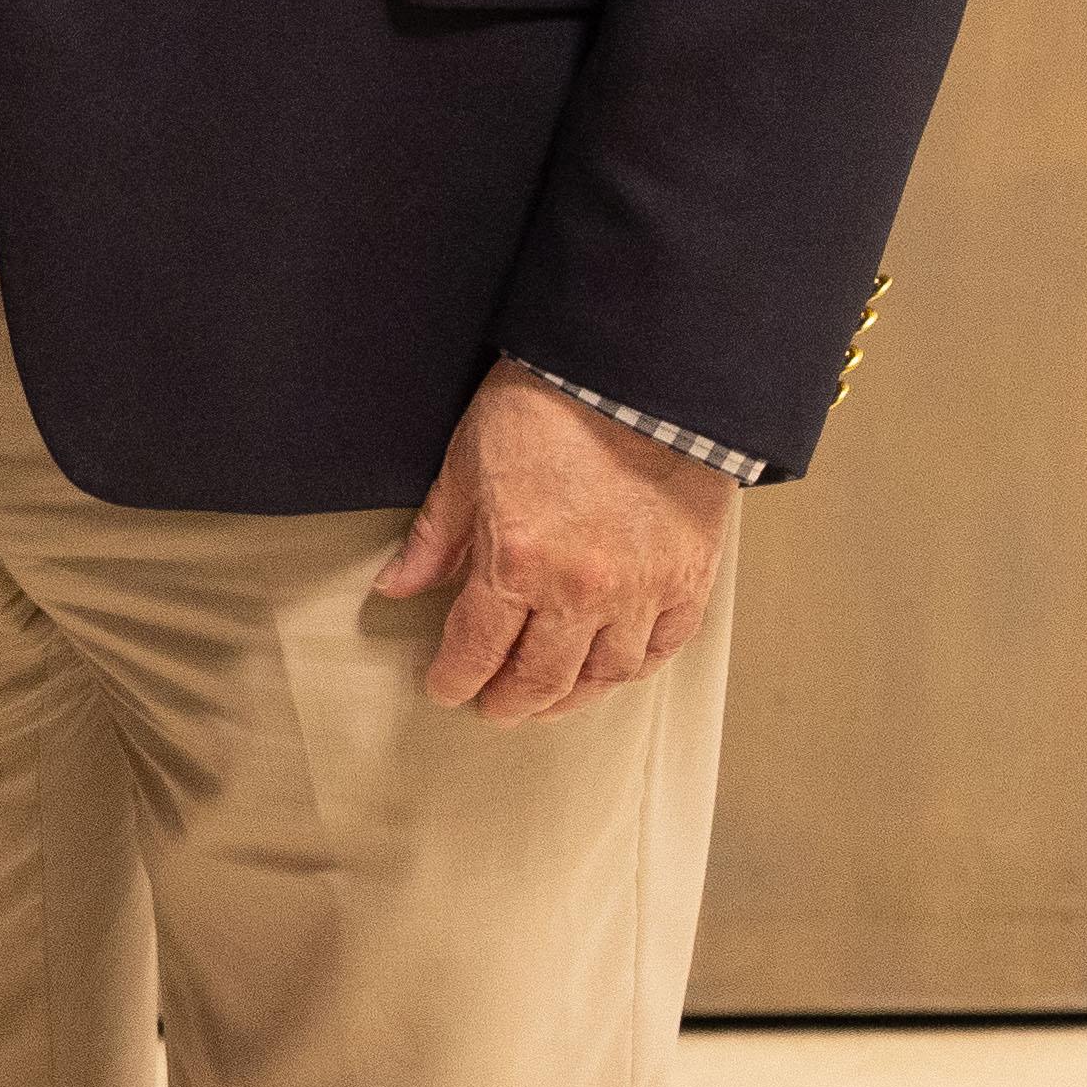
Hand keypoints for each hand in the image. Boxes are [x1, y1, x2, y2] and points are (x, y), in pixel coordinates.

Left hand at [373, 369, 734, 719]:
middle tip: (494, 709)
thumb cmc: (546, 408)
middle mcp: (582, 591)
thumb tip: (397, 586)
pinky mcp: (690, 581)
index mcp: (517, 563)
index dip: (456, 678)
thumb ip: (435, 537)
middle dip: (510, 701)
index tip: (445, 690)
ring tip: (548, 702)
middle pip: (542, 677)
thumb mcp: (466, 465)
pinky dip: (633, 668)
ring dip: (572, 697)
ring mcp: (642, 591)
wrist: (638, 377)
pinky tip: (611, 671)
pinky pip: (662, 648)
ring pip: (605, 675)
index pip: (477, 648)